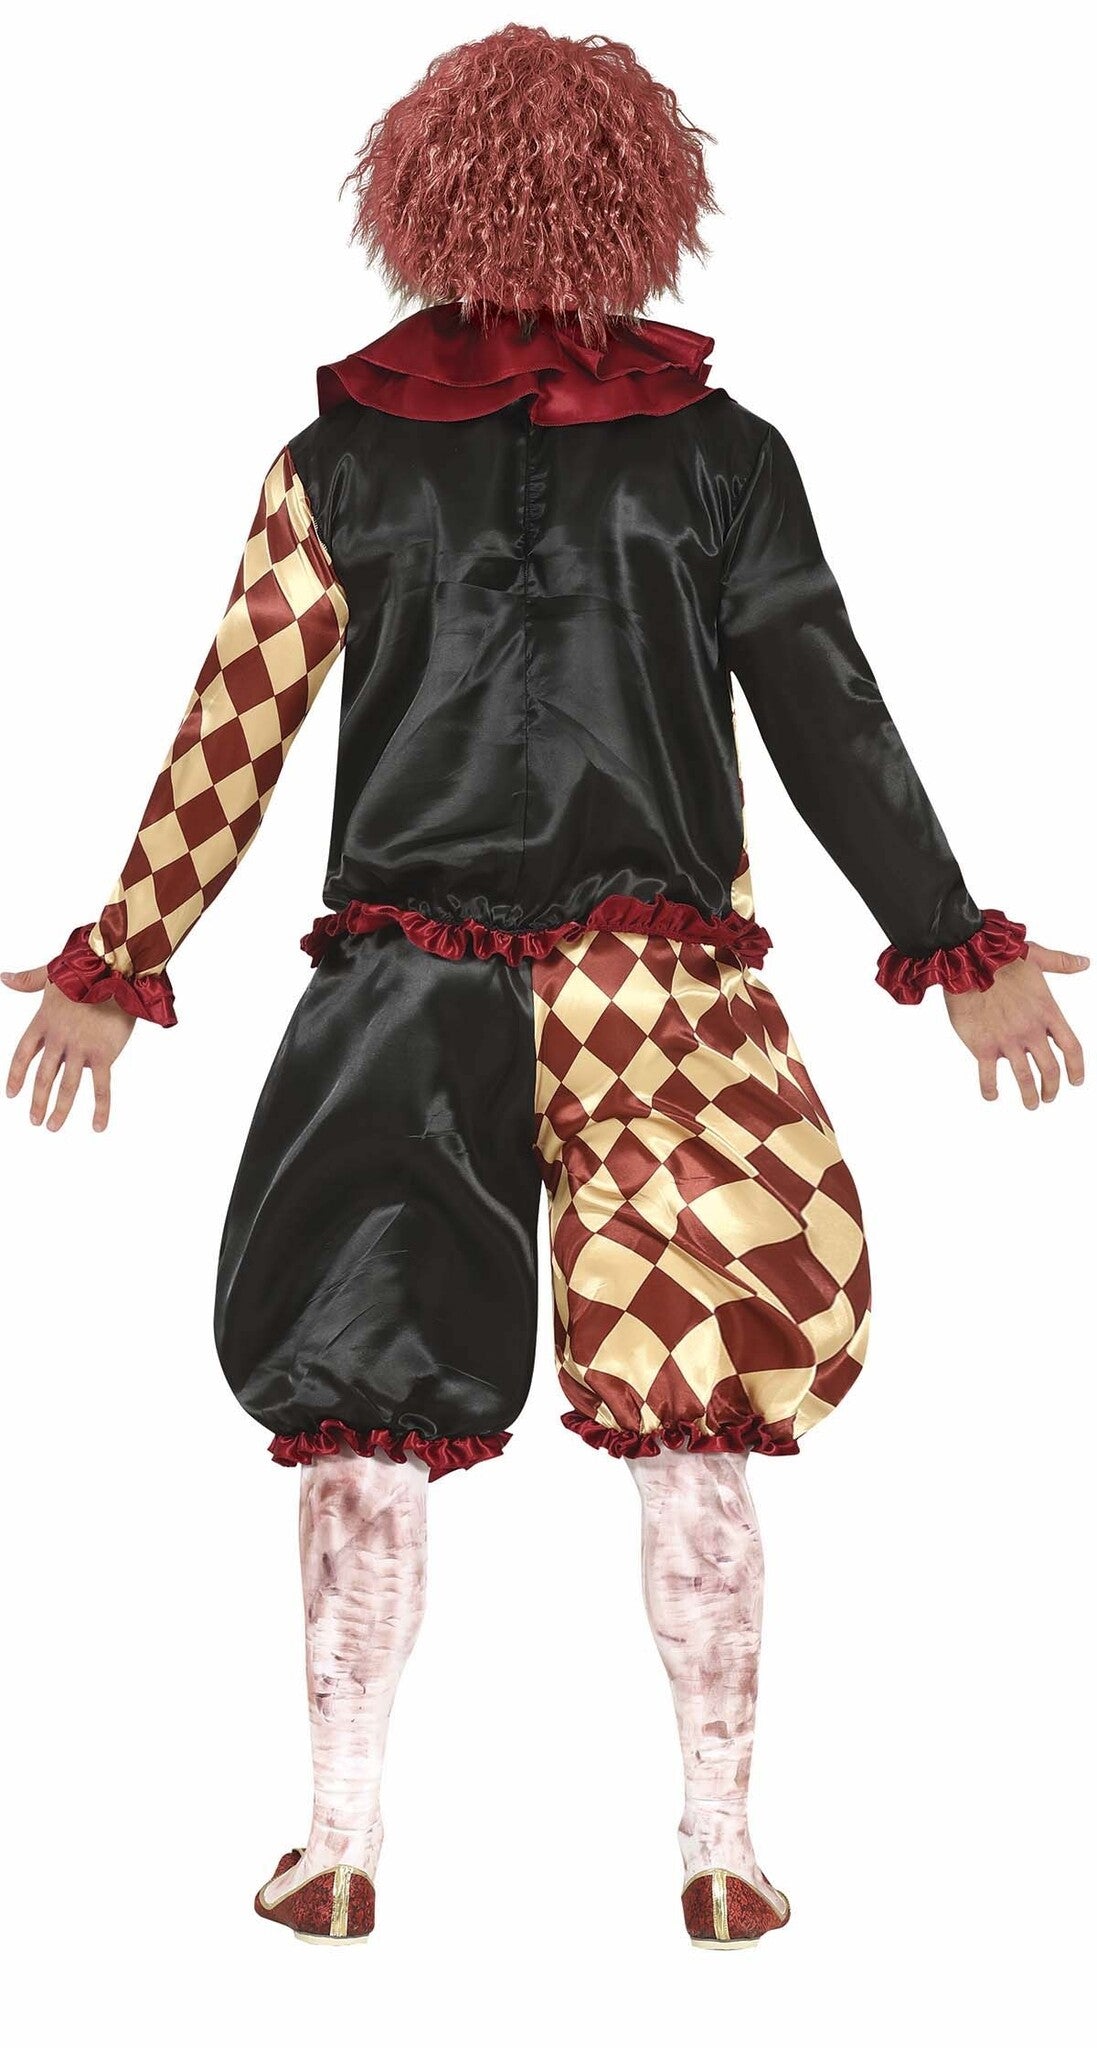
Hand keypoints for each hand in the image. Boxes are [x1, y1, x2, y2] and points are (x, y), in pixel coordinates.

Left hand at [3, 966, 134, 1130]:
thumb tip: (4, 977)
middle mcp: (59, 1038)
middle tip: (34, 1120)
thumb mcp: (52, 974)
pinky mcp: (104, 1054)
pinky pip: (101, 1088)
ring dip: (59, 1110)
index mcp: (44, 1021)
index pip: (23, 1054)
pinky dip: (100, 1109)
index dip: (16, 1075)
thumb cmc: (88, 970)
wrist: (117, 971)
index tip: (11, 1094)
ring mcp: (81, 1048)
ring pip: (67, 1086)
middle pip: (43, 1076)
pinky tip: (98, 1126)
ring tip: (52, 1126)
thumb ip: (27, 981)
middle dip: (37, 1101)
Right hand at [943, 943, 1087, 1107]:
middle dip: (1052, 1088)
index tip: (1076, 1081)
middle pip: (1050, 1069)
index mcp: (1047, 1012)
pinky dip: (991, 1090)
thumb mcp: (1037, 956)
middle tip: (1049, 1097)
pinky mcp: (983, 1047)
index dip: (1077, 1068)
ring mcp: (1008, 1041)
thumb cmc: (1000, 956)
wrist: (968, 961)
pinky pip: (989, 1076)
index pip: (1071, 1047)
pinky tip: (993, 1095)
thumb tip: (1083, 962)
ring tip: (1031, 1105)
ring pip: (1025, 1078)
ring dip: (1030, 1095)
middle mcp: (1030, 1030)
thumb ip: (1062, 962)